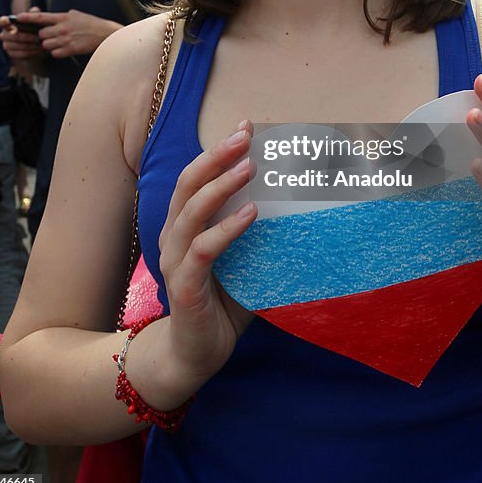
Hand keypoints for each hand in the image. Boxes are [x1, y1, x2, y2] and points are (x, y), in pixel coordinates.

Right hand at [0, 12, 45, 60]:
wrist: (40, 44)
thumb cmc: (37, 28)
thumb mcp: (38, 21)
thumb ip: (35, 14)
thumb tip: (34, 10)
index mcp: (8, 24)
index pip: (2, 21)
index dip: (4, 21)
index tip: (8, 20)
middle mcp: (4, 34)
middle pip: (9, 36)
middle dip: (24, 36)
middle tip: (38, 37)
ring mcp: (7, 45)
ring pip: (15, 46)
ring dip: (29, 45)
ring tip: (41, 44)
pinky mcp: (12, 54)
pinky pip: (20, 54)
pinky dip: (30, 52)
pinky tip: (39, 50)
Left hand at [33, 10, 121, 57]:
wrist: (105, 34)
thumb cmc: (91, 23)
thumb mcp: (76, 15)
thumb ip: (61, 17)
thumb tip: (51, 19)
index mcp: (63, 17)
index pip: (41, 17)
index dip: (27, 18)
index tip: (18, 18)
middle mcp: (62, 28)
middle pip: (41, 35)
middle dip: (44, 36)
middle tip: (52, 35)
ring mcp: (66, 40)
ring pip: (46, 45)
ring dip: (50, 45)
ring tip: (60, 42)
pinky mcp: (70, 50)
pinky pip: (55, 53)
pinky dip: (57, 52)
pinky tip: (65, 48)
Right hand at [156, 121, 257, 391]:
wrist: (194, 355)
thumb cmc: (221, 305)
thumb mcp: (245, 263)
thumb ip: (262, 238)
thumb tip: (307, 212)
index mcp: (185, 226)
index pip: (197, 179)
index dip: (217, 151)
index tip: (245, 127)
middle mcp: (174, 237)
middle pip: (189, 185)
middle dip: (216, 156)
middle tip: (244, 136)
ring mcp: (175, 261)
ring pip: (192, 212)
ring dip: (221, 185)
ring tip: (249, 166)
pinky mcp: (184, 286)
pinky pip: (204, 250)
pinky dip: (227, 229)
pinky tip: (251, 214)